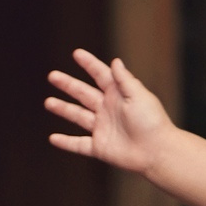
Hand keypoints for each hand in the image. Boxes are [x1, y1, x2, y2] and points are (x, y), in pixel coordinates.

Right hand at [44, 51, 175, 175]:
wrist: (157, 151)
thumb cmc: (152, 122)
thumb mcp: (139, 95)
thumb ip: (125, 80)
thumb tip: (115, 61)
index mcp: (118, 95)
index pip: (101, 75)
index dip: (89, 64)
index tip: (77, 53)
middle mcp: (108, 110)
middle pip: (83, 94)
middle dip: (68, 84)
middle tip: (52, 76)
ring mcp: (102, 128)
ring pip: (77, 116)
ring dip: (63, 109)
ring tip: (48, 102)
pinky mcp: (99, 147)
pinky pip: (79, 144)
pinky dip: (66, 142)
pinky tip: (53, 138)